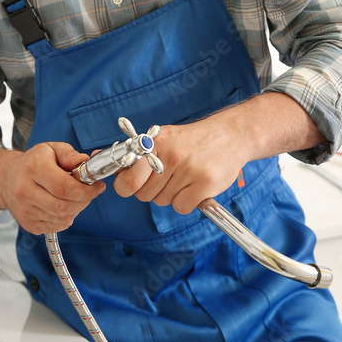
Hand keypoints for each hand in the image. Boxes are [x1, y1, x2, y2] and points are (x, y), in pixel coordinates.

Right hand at [0, 142, 104, 234]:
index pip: (63, 187)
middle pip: (64, 206)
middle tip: (89, 192)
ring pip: (62, 218)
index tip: (97, 186)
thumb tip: (84, 162)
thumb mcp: (51, 149)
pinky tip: (63, 205)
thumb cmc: (33, 163)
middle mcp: (25, 191)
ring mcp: (24, 210)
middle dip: (84, 201)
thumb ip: (69, 154)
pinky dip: (66, 218)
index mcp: (33, 169)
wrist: (7, 179)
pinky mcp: (27, 223)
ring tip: (74, 197)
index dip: (86, 190)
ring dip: (76, 209)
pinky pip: (56, 226)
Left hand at [112, 111, 246, 213]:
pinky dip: (186, 202)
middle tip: (167, 178)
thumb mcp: (164, 138)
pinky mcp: (206, 183)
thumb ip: (140, 154)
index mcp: (155, 144)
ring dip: (171, 195)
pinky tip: (194, 188)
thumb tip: (110, 170)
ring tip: (184, 178)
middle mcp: (171, 156)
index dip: (127, 186)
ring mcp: (189, 169)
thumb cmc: (194, 140)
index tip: (132, 185)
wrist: (231, 134)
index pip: (129, 178)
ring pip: (163, 201)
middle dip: (152, 191)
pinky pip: (181, 207)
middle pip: (144, 195)